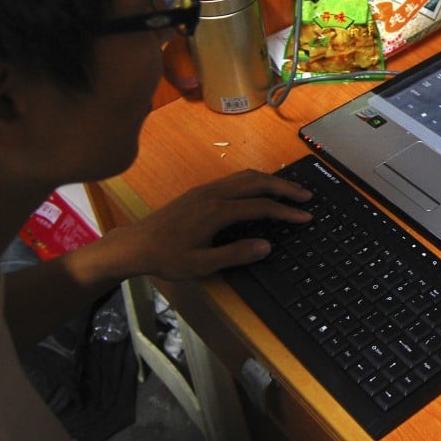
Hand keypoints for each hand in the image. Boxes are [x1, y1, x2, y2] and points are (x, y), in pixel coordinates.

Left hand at [108, 168, 312, 278]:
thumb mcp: (201, 264)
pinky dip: (254, 181)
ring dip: (270, 181)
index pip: (260, 207)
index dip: (286, 211)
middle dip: (285, 187)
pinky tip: (260, 190)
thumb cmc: (165, 257)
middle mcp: (213, 194)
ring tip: (289, 190)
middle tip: (306, 196)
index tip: (305, 216)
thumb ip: (235, 254)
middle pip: (257, 182)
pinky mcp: (199, 191)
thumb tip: (267, 246)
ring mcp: (205, 189)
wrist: (134, 244)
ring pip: (245, 176)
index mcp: (216, 212)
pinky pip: (234, 179)